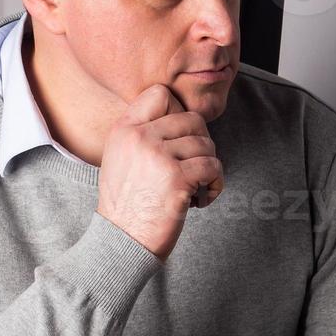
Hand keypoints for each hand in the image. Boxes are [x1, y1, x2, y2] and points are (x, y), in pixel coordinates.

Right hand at [96, 84, 223, 261]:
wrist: (121, 241)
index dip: (179, 112)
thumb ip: (143, 134)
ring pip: (206, 145)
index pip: (160, 94)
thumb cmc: (127, 205)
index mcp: (124, 130)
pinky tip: (201, 199)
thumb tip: (182, 118)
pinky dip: (215, 184)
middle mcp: (140, 137)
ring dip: (209, 168)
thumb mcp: (120, 159)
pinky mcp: (177, 177)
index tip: (179, 139)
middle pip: (193, 119)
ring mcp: (158, 156)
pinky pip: (213, 167)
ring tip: (195, 187)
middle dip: (201, 144)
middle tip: (194, 167)